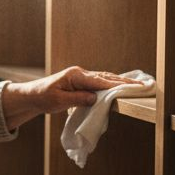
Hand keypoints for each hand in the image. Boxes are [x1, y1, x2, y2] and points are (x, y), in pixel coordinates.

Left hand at [1, 66, 136, 129]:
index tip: (132, 88)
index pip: (100, 81)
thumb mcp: (58, 101)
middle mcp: (80, 73)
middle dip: (124, 82)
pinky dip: (111, 84)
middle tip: (143, 86)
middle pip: (106, 77)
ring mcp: (82, 77)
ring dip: (120, 82)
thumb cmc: (43, 98)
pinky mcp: (81, 82)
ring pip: (104, 78)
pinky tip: (121, 86)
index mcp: (75, 75)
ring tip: (138, 86)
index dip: (117, 85)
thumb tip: (95, 98)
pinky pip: (100, 82)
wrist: (32, 95)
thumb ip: (77, 99)